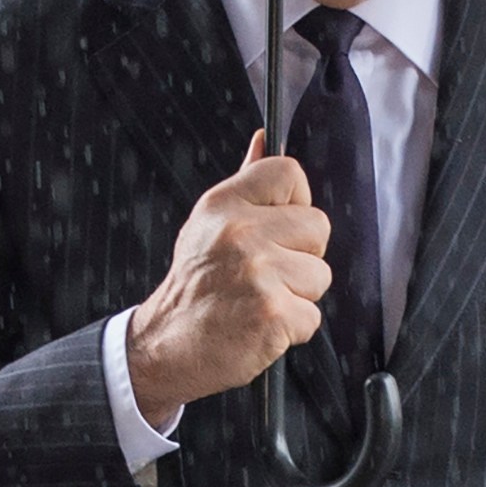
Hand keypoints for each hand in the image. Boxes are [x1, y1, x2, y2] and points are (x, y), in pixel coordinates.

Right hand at [126, 131, 331, 428]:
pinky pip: (313, 317)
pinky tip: (261, 326)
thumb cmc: (194, 286)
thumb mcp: (208, 225)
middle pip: (319, 226)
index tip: (282, 226)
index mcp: (224, 204)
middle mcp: (241, 233)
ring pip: (320, 275)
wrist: (165, 346)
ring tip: (259, 300)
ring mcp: (258, 273)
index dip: (296, 201)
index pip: (290, 173)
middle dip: (301, 255)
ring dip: (298, 295)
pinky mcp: (272, 314)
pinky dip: (293, 329)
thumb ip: (245, 184)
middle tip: (265, 274)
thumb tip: (265, 140)